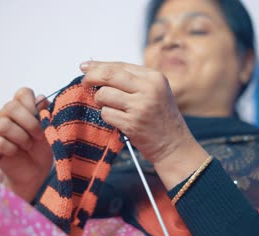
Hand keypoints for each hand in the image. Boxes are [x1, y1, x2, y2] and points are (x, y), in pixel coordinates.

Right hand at [0, 88, 52, 200]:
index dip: (32, 103)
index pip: (22, 93)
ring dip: (21, 136)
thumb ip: (46, 115)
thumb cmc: (41, 149)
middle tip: (38, 135)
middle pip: (11, 107)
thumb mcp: (49, 131)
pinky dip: (11, 148)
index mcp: (21, 109)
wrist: (35, 172)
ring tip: (28, 145)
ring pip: (3, 124)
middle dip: (29, 122)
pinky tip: (16, 152)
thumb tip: (41, 98)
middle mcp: (6, 115)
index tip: (40, 116)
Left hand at [80, 61, 208, 188]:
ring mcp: (140, 107)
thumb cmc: (160, 118)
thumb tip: (96, 69)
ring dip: (100, 102)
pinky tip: (117, 121)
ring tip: (110, 107)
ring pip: (103, 95)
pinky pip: (106, 114)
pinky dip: (107, 117)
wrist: (174, 145)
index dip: (98, 65)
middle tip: (84, 83)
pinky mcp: (132, 124)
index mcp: (154, 77)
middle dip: (91, 78)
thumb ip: (131, 80)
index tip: (84, 67)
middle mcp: (149, 89)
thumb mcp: (155, 92)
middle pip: (108, 75)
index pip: (119, 65)